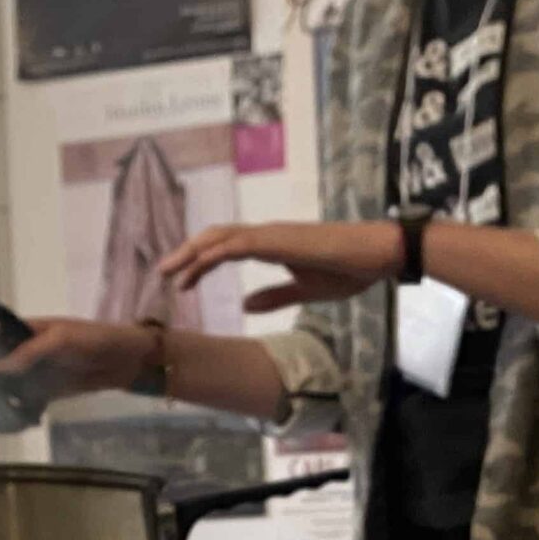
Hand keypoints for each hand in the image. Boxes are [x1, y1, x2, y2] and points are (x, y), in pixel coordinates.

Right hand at [0, 318, 156, 395]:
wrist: (126, 360)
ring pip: (11, 385)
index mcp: (28, 330)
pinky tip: (7, 418)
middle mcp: (28, 352)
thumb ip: (30, 352)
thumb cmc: (94, 338)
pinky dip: (20, 409)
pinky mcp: (49, 392)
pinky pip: (29, 401)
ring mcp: (38, 372)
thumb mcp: (61, 339)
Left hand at [155, 221, 402, 312]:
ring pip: (219, 238)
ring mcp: (271, 235)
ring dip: (190, 253)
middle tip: (162, 272)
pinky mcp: (278, 241)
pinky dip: (213, 255)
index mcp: (271, 245)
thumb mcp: (305, 292)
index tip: (183, 282)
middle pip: (214, 238)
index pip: (226, 249)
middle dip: (185, 254)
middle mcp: (266, 235)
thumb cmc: (348, 270)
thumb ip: (273, 297)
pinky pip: (236, 245)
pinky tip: (196, 267)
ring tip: (168, 271)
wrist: (375, 256)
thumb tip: (244, 304)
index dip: (201, 263)